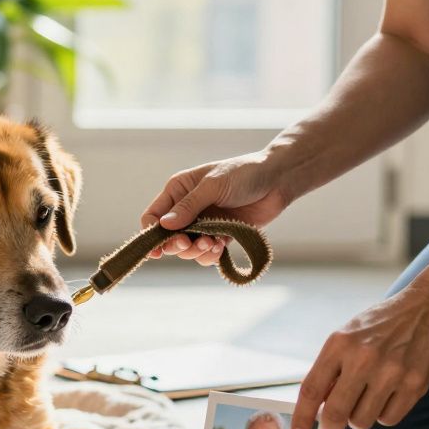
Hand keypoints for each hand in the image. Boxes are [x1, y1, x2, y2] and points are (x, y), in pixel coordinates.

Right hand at [140, 153, 289, 266]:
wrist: (278, 180)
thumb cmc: (244, 173)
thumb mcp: (213, 185)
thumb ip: (188, 207)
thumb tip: (164, 226)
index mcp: (178, 190)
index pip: (153, 216)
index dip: (151, 234)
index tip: (156, 249)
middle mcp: (187, 208)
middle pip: (168, 237)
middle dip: (177, 245)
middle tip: (189, 244)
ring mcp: (204, 223)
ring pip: (188, 248)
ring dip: (197, 251)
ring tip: (212, 244)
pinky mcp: (220, 235)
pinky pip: (207, 252)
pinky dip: (211, 254)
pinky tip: (221, 246)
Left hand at [291, 283, 428, 428]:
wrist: (427, 310)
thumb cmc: (380, 326)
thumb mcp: (347, 337)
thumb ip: (331, 369)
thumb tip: (318, 407)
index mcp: (340, 344)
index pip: (312, 389)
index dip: (302, 417)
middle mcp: (364, 359)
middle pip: (336, 413)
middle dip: (331, 428)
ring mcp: (392, 373)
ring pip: (362, 421)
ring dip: (360, 418)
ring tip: (368, 398)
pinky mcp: (415, 385)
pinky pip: (388, 419)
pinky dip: (384, 415)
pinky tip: (388, 396)